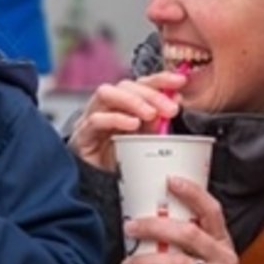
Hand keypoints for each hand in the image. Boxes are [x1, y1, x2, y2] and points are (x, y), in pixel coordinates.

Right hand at [70, 70, 186, 172]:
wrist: (97, 185)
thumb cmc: (122, 159)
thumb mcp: (146, 139)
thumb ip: (157, 123)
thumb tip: (172, 105)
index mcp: (122, 103)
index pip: (140, 83)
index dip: (161, 79)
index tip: (180, 81)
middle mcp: (105, 105)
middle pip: (125, 85)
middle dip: (150, 94)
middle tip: (170, 109)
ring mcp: (91, 117)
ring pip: (106, 94)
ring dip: (132, 101)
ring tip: (151, 114)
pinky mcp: (82, 134)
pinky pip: (96, 119)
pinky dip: (116, 118)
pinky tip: (132, 124)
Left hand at [124, 177, 243, 263]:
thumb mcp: (208, 251)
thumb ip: (187, 236)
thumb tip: (146, 215)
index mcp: (221, 238)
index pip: (211, 210)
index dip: (193, 194)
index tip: (170, 181)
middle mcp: (224, 257)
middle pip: (189, 235)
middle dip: (155, 228)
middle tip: (130, 227)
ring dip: (148, 262)